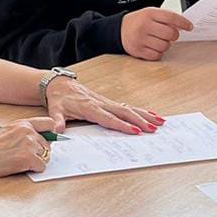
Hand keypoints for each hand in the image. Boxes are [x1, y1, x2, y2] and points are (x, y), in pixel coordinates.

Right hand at [0, 117, 55, 176]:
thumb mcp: (8, 132)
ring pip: (46, 156)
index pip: (49, 124)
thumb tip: (41, 141)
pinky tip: (20, 167)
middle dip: (40, 152)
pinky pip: (42, 166)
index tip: (49, 140)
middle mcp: (29, 132)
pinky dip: (34, 169)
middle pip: (48, 144)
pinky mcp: (29, 158)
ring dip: (36, 161)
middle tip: (25, 157)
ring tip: (20, 161)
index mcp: (23, 124)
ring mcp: (30, 144)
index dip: (51, 133)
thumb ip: (24, 133)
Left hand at [45, 75, 161, 134]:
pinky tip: (153, 115)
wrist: (60, 84)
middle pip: (124, 112)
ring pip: (129, 109)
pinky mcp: (109, 102)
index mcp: (90, 107)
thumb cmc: (59, 99)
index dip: (122, 125)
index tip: (135, 131)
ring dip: (145, 115)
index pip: (108, 118)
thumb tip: (57, 129)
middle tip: (154, 129)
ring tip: (161, 122)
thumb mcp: (55, 110)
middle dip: (140, 120)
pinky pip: (127, 107)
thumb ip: (57, 120)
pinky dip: (141, 111)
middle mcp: (101, 103)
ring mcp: (107, 102)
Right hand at [121, 7, 193, 60]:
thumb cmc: (139, 22)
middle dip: (174, 36)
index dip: (183, 22)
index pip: (170, 17)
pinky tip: (153, 47)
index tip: (189, 27)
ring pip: (165, 46)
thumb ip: (165, 18)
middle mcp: (144, 26)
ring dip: (165, 45)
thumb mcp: (150, 14)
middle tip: (169, 35)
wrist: (119, 30)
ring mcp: (140, 39)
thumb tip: (182, 26)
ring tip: (158, 41)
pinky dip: (158, 53)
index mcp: (149, 14)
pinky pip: (157, 55)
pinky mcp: (138, 51)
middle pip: (170, 33)